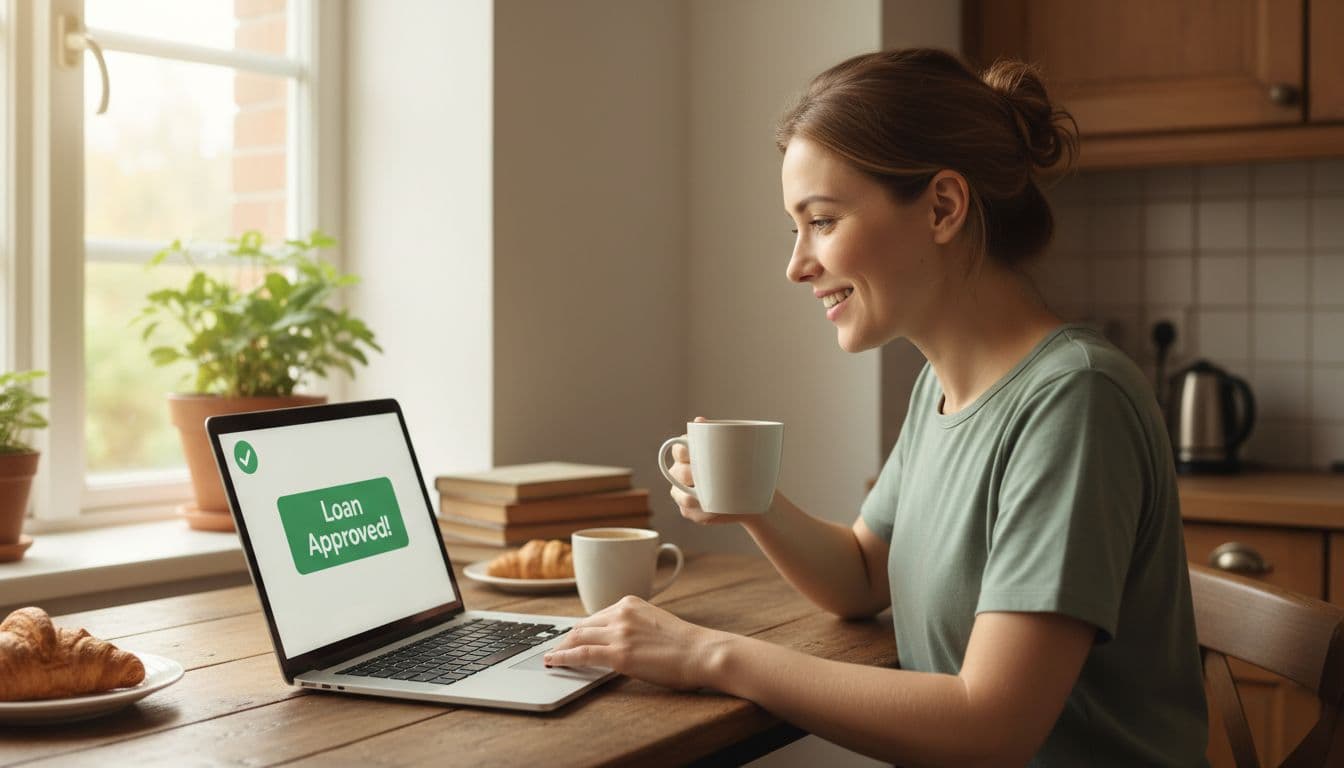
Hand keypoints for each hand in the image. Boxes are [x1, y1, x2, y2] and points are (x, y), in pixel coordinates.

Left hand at [543, 596, 728, 690]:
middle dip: (567, 639)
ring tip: (552, 657)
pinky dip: (562, 658)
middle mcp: (621, 613)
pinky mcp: (619, 654)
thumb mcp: (655, 622)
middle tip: (557, 650)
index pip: (596, 616)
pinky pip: (581, 655)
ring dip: (561, 648)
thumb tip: (619, 639)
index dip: (581, 630)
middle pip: (583, 625)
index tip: (571, 638)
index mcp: (630, 602)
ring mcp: (619, 633)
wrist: (702, 652)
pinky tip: (553, 662)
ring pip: (578, 638)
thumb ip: (634, 625)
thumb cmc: (685, 643)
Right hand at [670, 417, 767, 525]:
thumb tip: (699, 419)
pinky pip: (692, 513)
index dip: (684, 452)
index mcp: (688, 453)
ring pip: (683, 497)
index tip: (697, 453)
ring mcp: (682, 493)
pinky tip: (718, 510)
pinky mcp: (689, 511)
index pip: (678, 450)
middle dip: (691, 475)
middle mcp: (680, 472)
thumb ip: (718, 434)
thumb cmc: (742, 465)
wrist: (754, 493)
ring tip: (715, 496)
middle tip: (709, 477)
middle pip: (677, 472)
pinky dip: (705, 513)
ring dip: (696, 498)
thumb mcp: (735, 448)